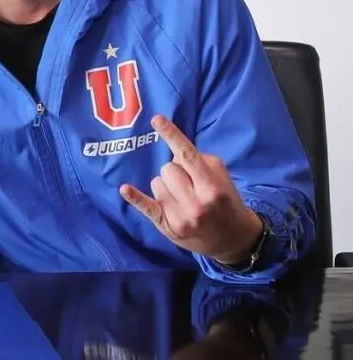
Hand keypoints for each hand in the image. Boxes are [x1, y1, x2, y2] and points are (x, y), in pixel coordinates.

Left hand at [119, 116, 264, 265]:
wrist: (233, 240)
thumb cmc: (225, 201)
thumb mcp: (222, 178)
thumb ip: (199, 161)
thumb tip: (172, 152)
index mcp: (212, 187)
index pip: (187, 155)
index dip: (171, 135)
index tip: (156, 119)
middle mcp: (195, 203)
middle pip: (167, 169)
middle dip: (175, 171)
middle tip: (189, 183)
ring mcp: (179, 217)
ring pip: (156, 183)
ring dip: (166, 185)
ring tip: (182, 197)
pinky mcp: (167, 227)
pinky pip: (146, 207)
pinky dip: (135, 197)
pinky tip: (125, 189)